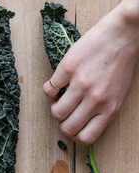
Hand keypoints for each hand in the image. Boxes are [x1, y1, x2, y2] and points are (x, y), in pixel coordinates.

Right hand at [43, 0, 138, 144]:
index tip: (74, 124)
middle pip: (67, 128)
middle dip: (63, 122)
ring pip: (56, 112)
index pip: (86, 138)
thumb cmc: (123, 63)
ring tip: (59, 96)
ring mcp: (80, 84)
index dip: (76, 133)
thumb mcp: (119, 94)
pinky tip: (57, 82)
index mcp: (109, 109)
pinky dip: (49, 89)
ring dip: (54, 106)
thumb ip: (103, 110)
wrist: (124, 34)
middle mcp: (95, 100)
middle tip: (65, 110)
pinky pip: (48, 89)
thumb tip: (83, 122)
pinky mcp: (68, 69)